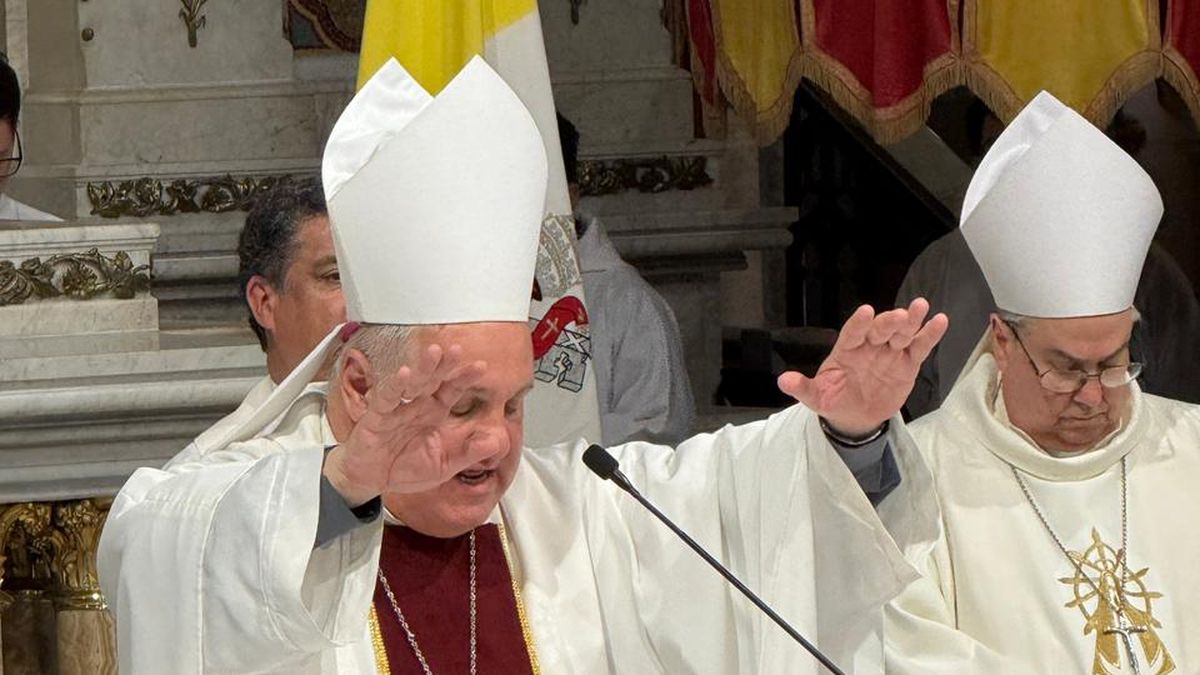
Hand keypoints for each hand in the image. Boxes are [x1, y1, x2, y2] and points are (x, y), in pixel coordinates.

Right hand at [323, 343, 486, 505]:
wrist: (373, 480)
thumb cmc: (406, 468)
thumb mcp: (444, 465)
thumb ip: (469, 453)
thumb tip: (497, 442)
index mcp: (435, 413)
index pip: (452, 390)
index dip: (465, 377)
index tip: (481, 366)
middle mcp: (417, 405)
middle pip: (433, 380)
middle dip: (445, 365)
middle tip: (457, 350)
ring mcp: (397, 408)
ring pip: (411, 383)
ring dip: (422, 368)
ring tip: (434, 353)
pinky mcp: (376, 417)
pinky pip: (385, 399)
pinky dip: (393, 386)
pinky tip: (403, 374)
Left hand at [777, 298, 947, 436]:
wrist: (855, 417)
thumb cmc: (834, 400)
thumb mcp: (816, 397)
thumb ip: (802, 388)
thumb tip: (783, 381)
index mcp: (846, 350)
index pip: (852, 332)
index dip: (859, 323)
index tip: (866, 312)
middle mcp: (869, 346)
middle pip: (880, 330)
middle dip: (889, 323)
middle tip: (899, 315)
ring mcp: (889, 353)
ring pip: (901, 334)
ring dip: (912, 321)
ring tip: (921, 307)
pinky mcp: (907, 363)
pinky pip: (919, 347)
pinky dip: (930, 335)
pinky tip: (940, 321)